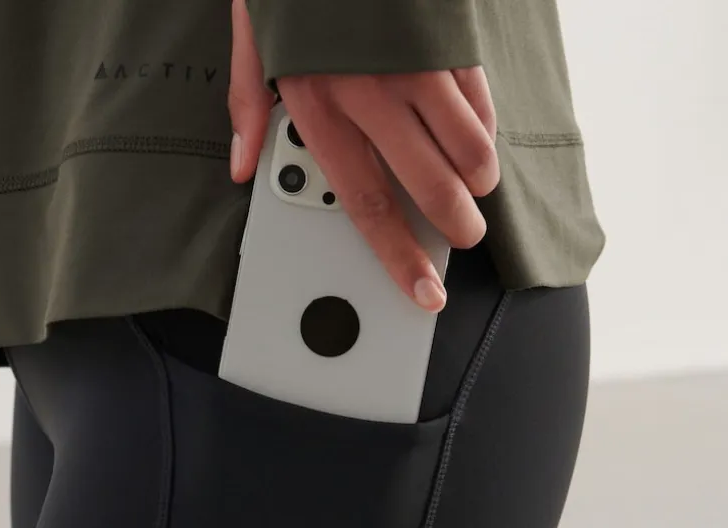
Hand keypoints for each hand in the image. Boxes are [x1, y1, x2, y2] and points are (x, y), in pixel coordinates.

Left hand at [228, 0, 499, 312]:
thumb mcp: (250, 36)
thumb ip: (249, 104)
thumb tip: (243, 167)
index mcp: (317, 104)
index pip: (366, 203)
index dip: (398, 257)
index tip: (422, 292)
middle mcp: (368, 91)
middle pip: (425, 185)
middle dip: (453, 225)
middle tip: (464, 239)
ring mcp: (412, 63)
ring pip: (464, 145)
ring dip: (477, 178)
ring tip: (476, 191)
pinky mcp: (444, 34)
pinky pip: (476, 96)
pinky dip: (484, 126)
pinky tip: (480, 139)